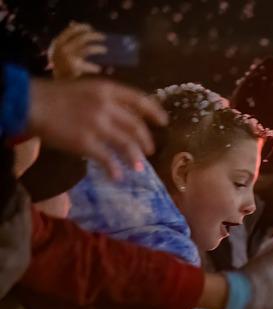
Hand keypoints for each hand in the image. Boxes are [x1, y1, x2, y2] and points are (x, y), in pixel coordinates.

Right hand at [26, 78, 166, 179]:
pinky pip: (107, 160)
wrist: (29, 103)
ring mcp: (97, 125)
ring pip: (127, 144)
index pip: (139, 100)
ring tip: (139, 167)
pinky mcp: (86, 143)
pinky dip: (115, 170)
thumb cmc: (54, 95)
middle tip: (149, 151)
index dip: (154, 111)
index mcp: (106, 89)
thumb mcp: (84, 89)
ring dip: (135, 158)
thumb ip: (104, 100)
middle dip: (145, 141)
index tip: (164, 122)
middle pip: (136, 126)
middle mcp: (106, 106)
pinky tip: (117, 177)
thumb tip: (121, 115)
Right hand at [48, 23, 105, 79]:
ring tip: (105, 50)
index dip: (81, 27)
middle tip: (103, 37)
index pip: (70, 30)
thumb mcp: (61, 51)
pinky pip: (88, 65)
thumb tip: (74, 23)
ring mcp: (67, 57)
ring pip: (87, 49)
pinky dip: (94, 67)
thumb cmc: (61, 67)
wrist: (56, 86)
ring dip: (98, 48)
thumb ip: (68, 39)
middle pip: (81, 38)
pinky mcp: (74, 67)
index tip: (90, 28)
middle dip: (94, 36)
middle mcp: (61, 48)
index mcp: (57, 42)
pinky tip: (98, 69)